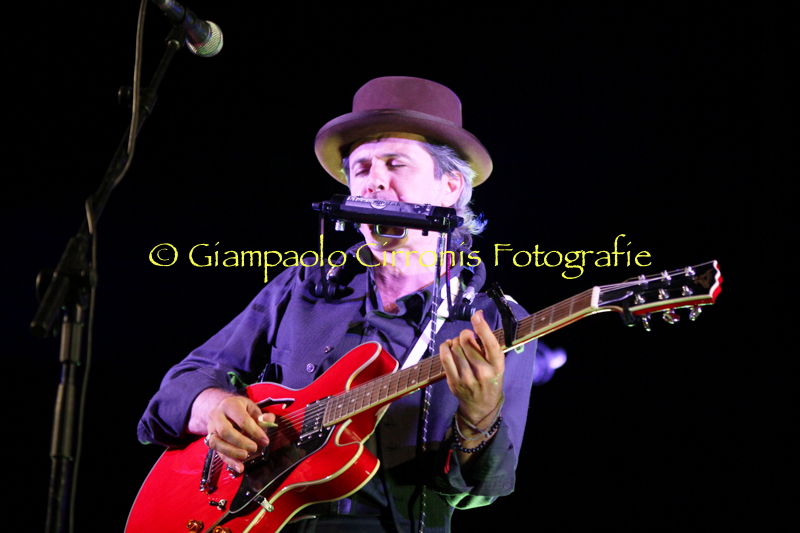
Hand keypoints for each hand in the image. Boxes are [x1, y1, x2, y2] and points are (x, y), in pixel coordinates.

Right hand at [189, 389, 275, 472]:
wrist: (223, 409)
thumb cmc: (240, 409)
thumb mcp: (252, 408)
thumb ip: (261, 416)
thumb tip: (268, 419)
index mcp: (230, 404)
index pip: (242, 419)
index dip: (254, 431)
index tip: (265, 441)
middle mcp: (217, 415)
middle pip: (225, 431)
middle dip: (241, 442)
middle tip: (254, 448)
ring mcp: (211, 428)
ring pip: (216, 442)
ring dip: (232, 452)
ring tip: (245, 457)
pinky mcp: (210, 440)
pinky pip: (217, 452)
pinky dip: (229, 461)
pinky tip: (239, 467)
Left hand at [439, 310, 503, 428]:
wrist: (481, 406)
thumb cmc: (490, 381)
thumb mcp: (497, 366)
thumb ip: (488, 347)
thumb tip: (478, 319)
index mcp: (496, 366)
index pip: (490, 343)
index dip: (482, 327)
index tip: (477, 316)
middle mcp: (482, 372)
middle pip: (467, 341)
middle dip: (465, 334)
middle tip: (467, 338)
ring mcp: (466, 377)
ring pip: (455, 347)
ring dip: (456, 341)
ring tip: (459, 344)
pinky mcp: (453, 381)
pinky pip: (445, 356)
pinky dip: (445, 347)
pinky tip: (449, 346)